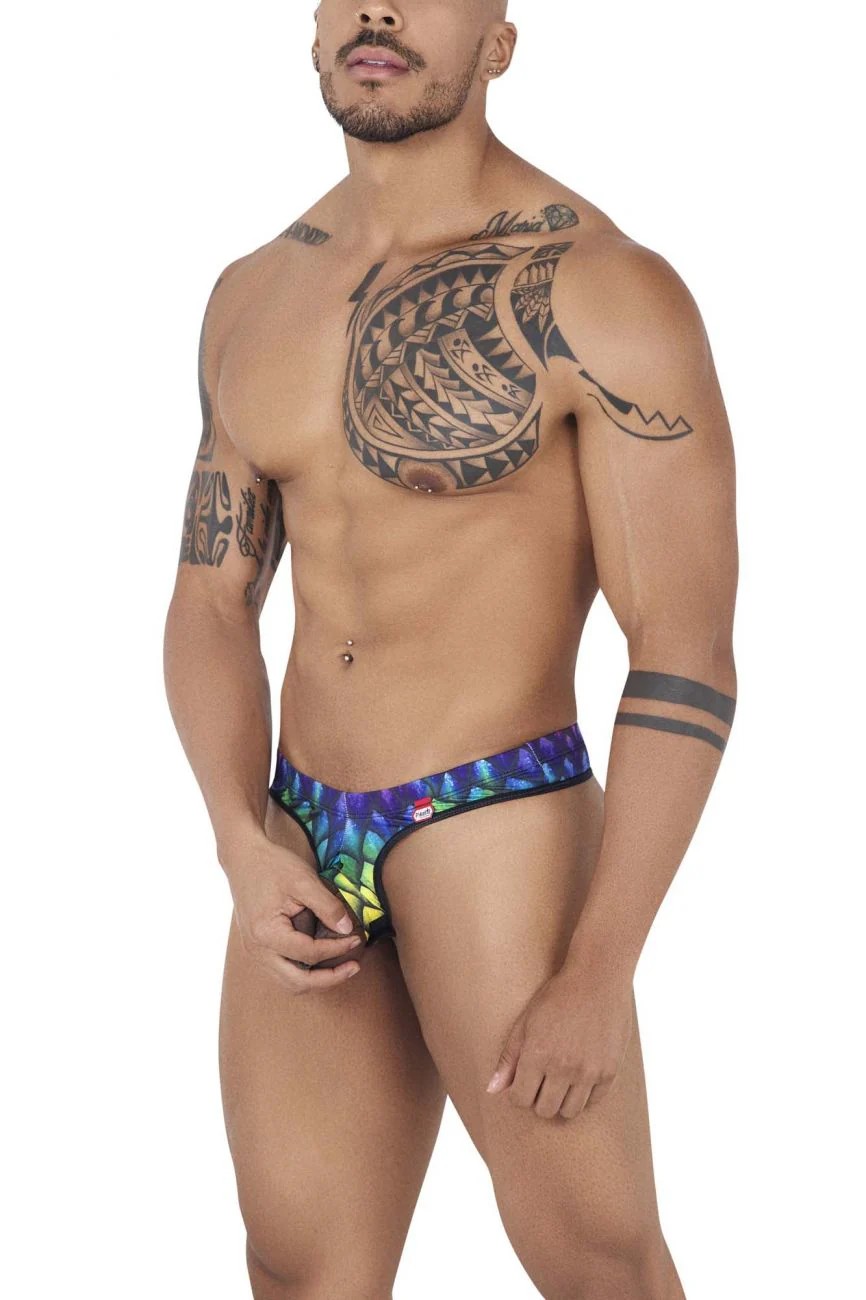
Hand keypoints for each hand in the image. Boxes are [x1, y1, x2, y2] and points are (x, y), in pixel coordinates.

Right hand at [222, 831, 364, 993]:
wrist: (243, 857)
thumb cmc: (272, 865)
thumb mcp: (304, 880)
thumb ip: (327, 906)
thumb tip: (348, 930)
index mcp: (266, 934)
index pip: (310, 953)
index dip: (338, 949)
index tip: (356, 938)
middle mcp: (257, 950)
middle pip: (297, 983)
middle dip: (330, 979)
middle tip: (354, 967)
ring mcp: (255, 952)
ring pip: (289, 983)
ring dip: (317, 980)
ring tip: (341, 968)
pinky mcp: (257, 948)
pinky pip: (282, 971)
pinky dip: (304, 972)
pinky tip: (321, 959)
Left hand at [486, 961, 633, 1119]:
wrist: (597, 979)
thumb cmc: (557, 997)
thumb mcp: (525, 1022)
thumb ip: (508, 1059)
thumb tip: (492, 1091)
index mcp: (537, 1055)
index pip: (520, 1100)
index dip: (518, 1093)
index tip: (523, 1083)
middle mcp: (563, 1068)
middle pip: (545, 1110)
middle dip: (538, 1099)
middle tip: (541, 1081)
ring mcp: (588, 1072)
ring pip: (569, 1112)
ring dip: (561, 1101)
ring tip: (560, 1081)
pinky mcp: (609, 1071)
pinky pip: (593, 1102)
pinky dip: (584, 1095)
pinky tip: (579, 1077)